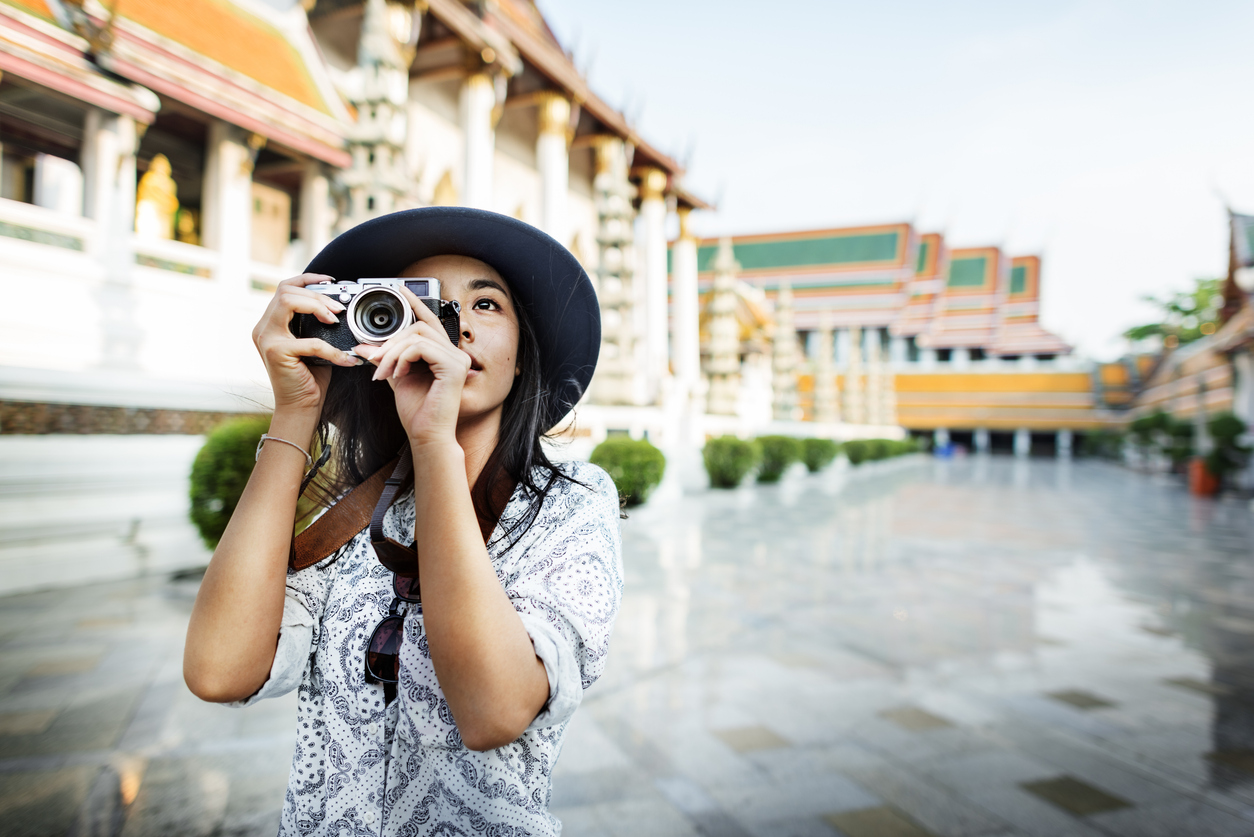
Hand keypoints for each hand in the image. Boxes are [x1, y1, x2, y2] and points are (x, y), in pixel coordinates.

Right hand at [252, 274, 362, 413]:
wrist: (301, 407)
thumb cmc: (310, 376)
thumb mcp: (314, 343)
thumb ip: (316, 324)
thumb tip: (339, 306)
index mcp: (271, 323)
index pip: (284, 288)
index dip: (307, 279)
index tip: (330, 281)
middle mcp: (263, 328)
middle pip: (286, 290)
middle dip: (317, 295)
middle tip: (338, 309)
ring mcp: (266, 338)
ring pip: (288, 302)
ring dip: (317, 307)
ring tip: (335, 320)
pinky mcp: (276, 352)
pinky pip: (309, 341)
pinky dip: (331, 349)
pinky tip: (345, 358)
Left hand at [356, 286, 469, 446]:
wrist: (426, 436)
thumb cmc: (417, 412)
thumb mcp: (397, 378)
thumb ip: (386, 359)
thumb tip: (364, 346)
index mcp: (445, 355)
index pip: (430, 322)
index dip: (415, 304)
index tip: (400, 290)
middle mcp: (456, 354)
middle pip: (419, 326)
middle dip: (391, 342)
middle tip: (375, 361)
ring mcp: (458, 359)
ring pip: (417, 335)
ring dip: (392, 352)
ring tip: (383, 371)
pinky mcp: (454, 367)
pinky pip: (421, 348)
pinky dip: (402, 358)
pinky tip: (397, 374)